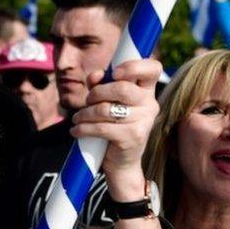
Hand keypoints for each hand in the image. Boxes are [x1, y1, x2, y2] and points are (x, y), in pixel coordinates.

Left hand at [70, 59, 160, 200]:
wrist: (121, 162)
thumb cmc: (113, 126)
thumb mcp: (107, 101)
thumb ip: (101, 84)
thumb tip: (96, 76)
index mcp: (147, 91)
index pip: (153, 68)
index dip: (134, 66)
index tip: (115, 72)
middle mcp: (150, 104)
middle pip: (122, 88)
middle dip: (97, 93)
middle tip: (88, 101)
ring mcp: (144, 121)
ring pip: (107, 109)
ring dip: (85, 113)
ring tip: (77, 118)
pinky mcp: (132, 137)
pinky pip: (101, 127)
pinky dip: (83, 128)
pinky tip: (76, 130)